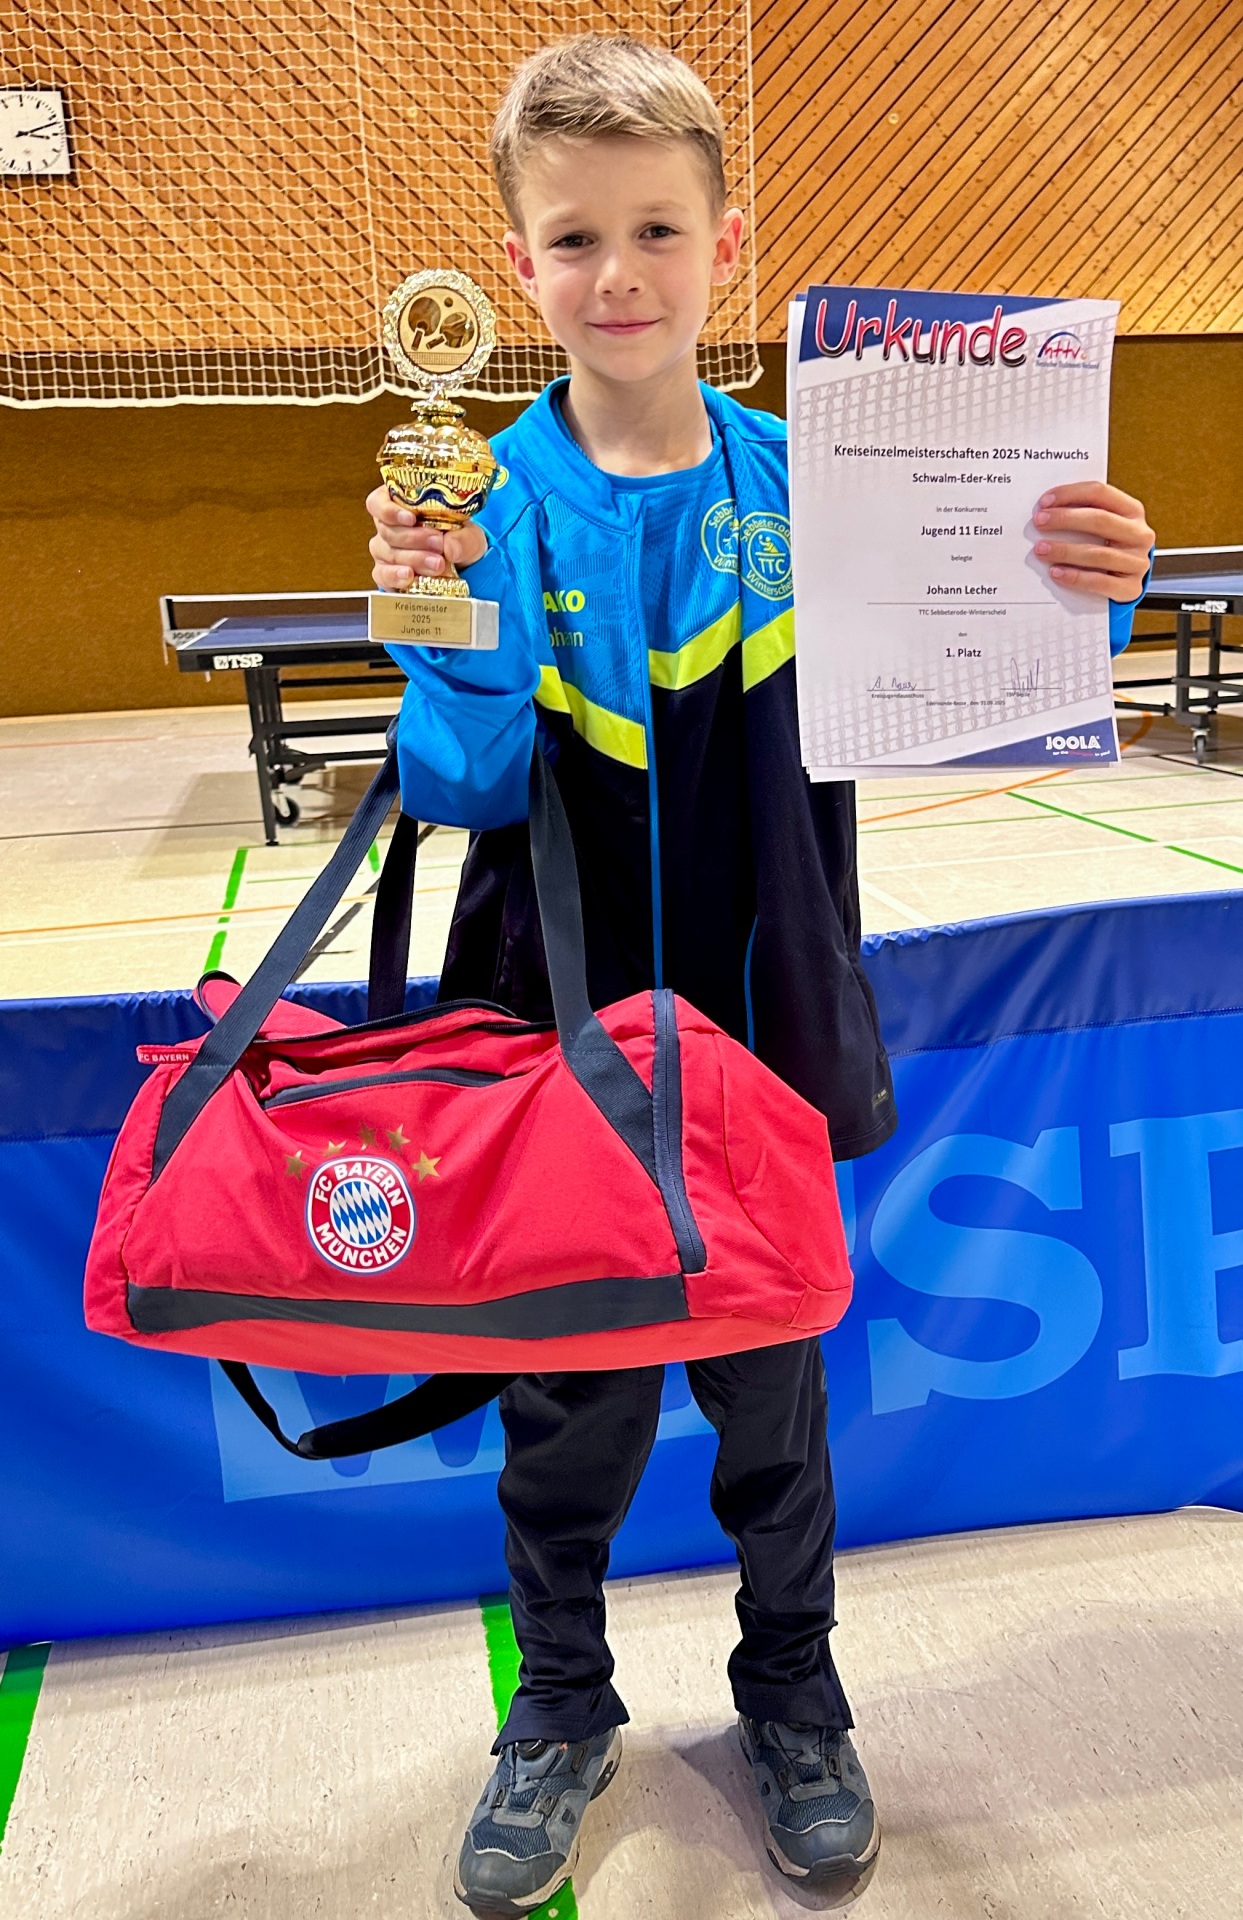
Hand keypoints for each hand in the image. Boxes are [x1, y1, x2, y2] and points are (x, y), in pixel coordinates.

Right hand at [366, 485, 487, 590]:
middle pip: (388, 530)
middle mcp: (387, 527)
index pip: (379, 503)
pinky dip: (396, 576)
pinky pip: (383, 575)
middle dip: (414, 538)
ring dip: (414, 558)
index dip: (390, 510)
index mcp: (399, 505)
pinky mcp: (386, 574)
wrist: (462, 568)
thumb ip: (464, 538)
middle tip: (438, 544)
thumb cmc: (459, 541)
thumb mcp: (470, 535)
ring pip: (389, 553)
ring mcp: (384, 552)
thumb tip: (450, 546)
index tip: (411, 518)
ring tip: (437, 564)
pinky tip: (409, 577)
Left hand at [1031, 481, 1153, 600]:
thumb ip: (1083, 514)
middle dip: (1065, 519)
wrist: (1127, 581)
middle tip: (1039, 522)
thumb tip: (1047, 510)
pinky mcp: (1130, 588)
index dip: (1070, 494)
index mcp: (1132, 511)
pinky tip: (1056, 573)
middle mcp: (1139, 534)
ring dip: (1065, 551)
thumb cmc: (1110, 548)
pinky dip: (1075, 577)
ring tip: (1041, 550)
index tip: (1045, 502)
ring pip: (1098, 554)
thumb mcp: (1105, 526)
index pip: (1100, 493)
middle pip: (1100, 520)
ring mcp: (1137, 562)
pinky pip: (1099, 582)